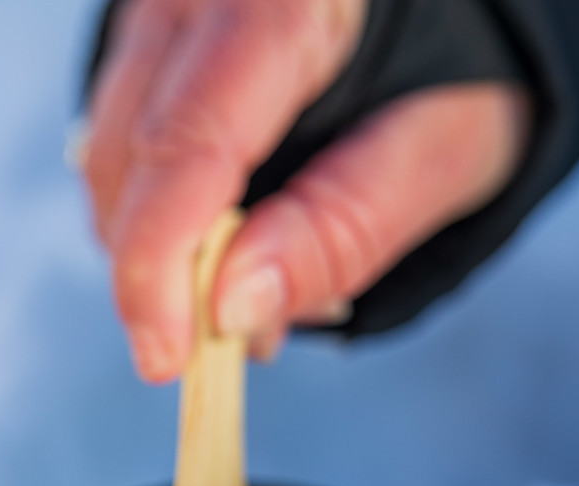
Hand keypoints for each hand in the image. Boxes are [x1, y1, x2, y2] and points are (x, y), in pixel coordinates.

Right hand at [83, 0, 529, 379]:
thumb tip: (233, 307)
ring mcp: (156, 11)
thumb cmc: (470, 58)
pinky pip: (114, 143)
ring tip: (248, 276)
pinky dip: (158, 208)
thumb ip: (348, 226)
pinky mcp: (142, 40)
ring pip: (109, 160)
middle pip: (130, 161)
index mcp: (281, 2)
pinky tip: (223, 230)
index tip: (167, 356)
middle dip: (165, 271)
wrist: (458, 3)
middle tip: (238, 332)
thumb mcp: (450, 147)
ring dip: (159, 245)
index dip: (160, 263)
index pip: (186, 142)